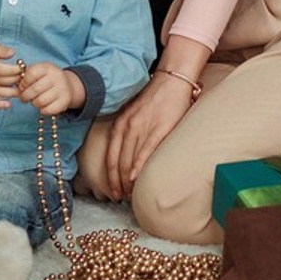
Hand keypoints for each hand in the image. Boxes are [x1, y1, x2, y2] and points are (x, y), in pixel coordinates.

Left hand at [17, 61, 83, 115]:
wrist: (68, 85)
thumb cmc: (47, 78)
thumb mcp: (39, 71)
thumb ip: (28, 75)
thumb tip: (17, 85)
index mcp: (47, 68)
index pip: (32, 74)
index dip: (23, 82)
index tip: (21, 86)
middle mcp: (56, 77)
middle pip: (35, 89)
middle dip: (25, 96)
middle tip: (23, 98)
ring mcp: (62, 90)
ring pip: (40, 101)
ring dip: (33, 103)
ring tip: (33, 101)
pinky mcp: (65, 102)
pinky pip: (48, 110)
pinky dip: (42, 110)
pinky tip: (42, 106)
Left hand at [104, 73, 194, 198]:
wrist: (170, 81)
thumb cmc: (153, 99)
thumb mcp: (131, 114)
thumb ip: (126, 132)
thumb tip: (125, 156)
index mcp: (120, 124)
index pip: (110, 157)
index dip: (110, 177)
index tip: (112, 191)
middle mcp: (127, 127)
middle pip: (118, 162)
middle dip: (118, 183)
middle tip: (120, 198)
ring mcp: (142, 128)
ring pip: (130, 160)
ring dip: (128, 180)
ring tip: (131, 194)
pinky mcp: (159, 129)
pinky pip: (146, 150)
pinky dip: (139, 165)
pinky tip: (136, 177)